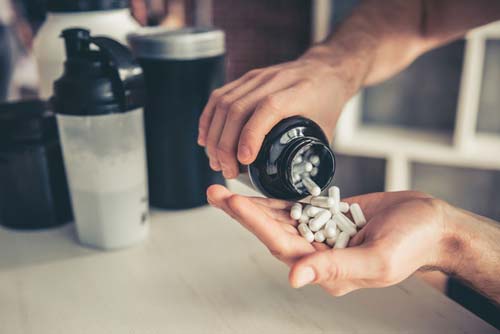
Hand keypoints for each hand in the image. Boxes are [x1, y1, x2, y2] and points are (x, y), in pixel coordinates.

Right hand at [198, 48, 354, 178]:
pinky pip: (219, 97)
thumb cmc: (327, 100)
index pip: (267, 109)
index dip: (251, 135)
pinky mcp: (245, 79)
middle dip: (225, 145)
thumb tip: (297, 186)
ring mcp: (256, 78)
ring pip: (224, 104)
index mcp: (297, 92)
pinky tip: (206, 139)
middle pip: (237, 109)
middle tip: (226, 170)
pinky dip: (208, 120)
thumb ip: (311, 155)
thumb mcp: (328, 129)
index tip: (243, 161)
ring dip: (214, 136)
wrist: (325, 69)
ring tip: (215, 161)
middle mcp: (273, 81)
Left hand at [207, 185, 447, 295]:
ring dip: (252, 205)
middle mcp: (318, 254)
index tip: (231, 202)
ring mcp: (321, 236)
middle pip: (271, 231)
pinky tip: (256, 193)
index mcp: (326, 269)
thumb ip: (337, 268)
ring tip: (226, 189)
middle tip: (215, 191)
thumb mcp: (378, 259)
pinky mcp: (327, 219)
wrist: (430, 224)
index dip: (254, 222)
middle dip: (242, 211)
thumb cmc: (412, 244)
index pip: (280, 244)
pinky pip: (296, 210)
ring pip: (279, 220)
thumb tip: (294, 278)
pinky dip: (276, 202)